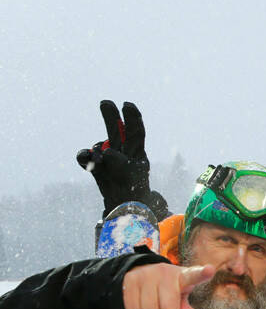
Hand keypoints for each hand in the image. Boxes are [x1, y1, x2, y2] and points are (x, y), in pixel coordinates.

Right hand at [76, 101, 167, 218]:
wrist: (123, 206)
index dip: (132, 117)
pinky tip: (90, 162)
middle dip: (110, 115)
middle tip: (105, 102)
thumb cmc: (133, 190)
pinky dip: (85, 157)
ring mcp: (107, 157)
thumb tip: (105, 153)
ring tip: (101, 164)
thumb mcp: (131, 175)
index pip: (136, 131)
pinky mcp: (95, 165)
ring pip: (99, 144)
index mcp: (137, 151)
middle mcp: (122, 151)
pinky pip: (85, 156)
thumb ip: (120, 161)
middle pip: (115, 129)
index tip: (127, 104)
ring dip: (97, 150)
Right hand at [122, 263, 215, 308]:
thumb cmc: (168, 292)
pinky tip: (141, 308)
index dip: (202, 273)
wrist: (141, 275)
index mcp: (184, 276)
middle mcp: (165, 272)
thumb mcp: (180, 301)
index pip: (194, 276)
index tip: (210, 270)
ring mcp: (147, 274)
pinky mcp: (130, 279)